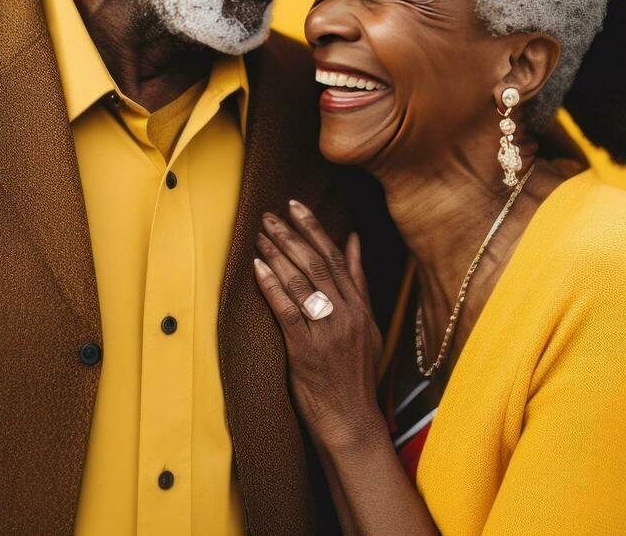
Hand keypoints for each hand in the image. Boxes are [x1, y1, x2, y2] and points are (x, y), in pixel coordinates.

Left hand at [254, 200, 385, 450]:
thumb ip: (358, 281)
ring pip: (302, 282)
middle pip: (317, 264)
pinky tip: (258, 268)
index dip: (314, 228)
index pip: (336, 257)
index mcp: (359, 306)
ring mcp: (328, 333)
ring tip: (259, 234)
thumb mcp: (368, 324)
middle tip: (268, 214)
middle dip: (291, 234)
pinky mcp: (307, 352)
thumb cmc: (356, 374)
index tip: (296, 205)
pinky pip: (288, 311)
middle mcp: (346, 315)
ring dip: (277, 254)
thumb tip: (353, 239)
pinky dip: (272, 286)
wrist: (352, 421)